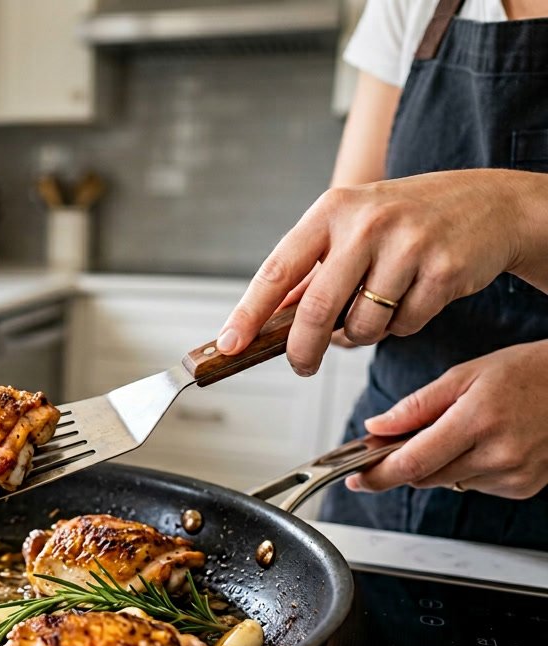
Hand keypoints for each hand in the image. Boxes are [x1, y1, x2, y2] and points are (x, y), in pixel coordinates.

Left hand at [216, 169, 530, 375]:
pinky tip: (413, 297)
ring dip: (362, 335)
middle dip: (303, 350)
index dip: (249, 313)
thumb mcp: (353, 226)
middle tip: (302, 366)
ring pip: (362, 326)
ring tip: (377, 308)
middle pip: (317, 310)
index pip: (278, 270)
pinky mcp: (443, 270)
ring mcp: (408, 245)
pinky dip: (401, 326)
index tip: (230, 344)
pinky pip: (403, 326)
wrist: (491, 204)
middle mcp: (367, 223)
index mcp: (333, 210)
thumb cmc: (407, 220)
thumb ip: (312, 269)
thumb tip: (265, 320)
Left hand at [348, 341, 547, 497]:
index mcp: (477, 421)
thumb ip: (417, 406)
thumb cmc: (525, 373)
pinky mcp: (522, 488)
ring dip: (436, 464)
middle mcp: (497, 455)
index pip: (412, 462)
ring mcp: (513, 476)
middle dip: (403, 462)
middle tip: (398, 440)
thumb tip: (376, 427)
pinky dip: (464, 469)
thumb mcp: (464, 375)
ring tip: (459, 430)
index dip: (376, 475)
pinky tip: (482, 444)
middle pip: (424, 477)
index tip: (354, 479)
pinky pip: (472, 485)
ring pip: (446, 482)